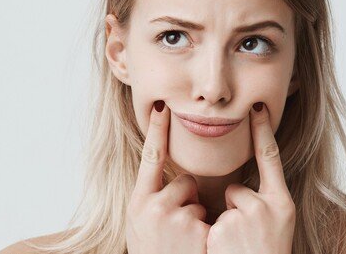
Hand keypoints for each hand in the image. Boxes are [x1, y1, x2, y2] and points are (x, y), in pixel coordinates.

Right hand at [124, 100, 210, 253]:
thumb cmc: (153, 252)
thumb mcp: (140, 225)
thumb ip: (151, 200)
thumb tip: (171, 177)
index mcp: (136, 202)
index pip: (150, 158)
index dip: (156, 130)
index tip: (162, 105)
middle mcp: (151, 207)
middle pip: (184, 181)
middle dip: (186, 200)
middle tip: (176, 229)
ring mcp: (174, 218)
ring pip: (197, 201)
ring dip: (196, 218)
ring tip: (184, 242)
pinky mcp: (194, 230)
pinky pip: (208, 218)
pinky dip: (206, 232)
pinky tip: (195, 247)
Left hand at [206, 102, 295, 253]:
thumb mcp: (275, 227)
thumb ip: (261, 204)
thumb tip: (238, 190)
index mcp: (283, 205)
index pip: (271, 158)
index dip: (263, 131)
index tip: (257, 106)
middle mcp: (268, 207)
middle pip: (236, 190)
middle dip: (234, 213)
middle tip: (245, 240)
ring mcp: (246, 218)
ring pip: (221, 209)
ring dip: (223, 226)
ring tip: (236, 249)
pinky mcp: (225, 230)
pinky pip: (212, 223)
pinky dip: (214, 238)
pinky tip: (226, 252)